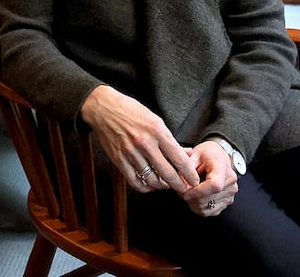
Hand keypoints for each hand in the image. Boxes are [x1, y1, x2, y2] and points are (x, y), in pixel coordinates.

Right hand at [79, 85, 200, 191]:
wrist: (105, 109)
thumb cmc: (132, 112)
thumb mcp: (155, 120)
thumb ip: (170, 139)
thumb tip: (187, 154)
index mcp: (157, 131)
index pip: (179, 158)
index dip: (189, 173)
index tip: (194, 180)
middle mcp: (145, 143)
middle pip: (167, 173)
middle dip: (179, 185)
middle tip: (185, 190)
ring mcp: (131, 153)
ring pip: (151, 180)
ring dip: (162, 186)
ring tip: (166, 184)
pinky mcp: (119, 160)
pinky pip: (135, 181)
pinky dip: (145, 187)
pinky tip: (150, 184)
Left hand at [177, 140, 238, 216]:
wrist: (218, 157)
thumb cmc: (207, 155)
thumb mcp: (194, 154)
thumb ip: (187, 169)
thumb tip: (183, 187)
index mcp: (222, 166)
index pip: (214, 185)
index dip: (198, 192)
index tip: (186, 192)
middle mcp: (230, 180)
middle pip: (208, 198)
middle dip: (191, 197)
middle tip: (182, 190)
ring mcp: (231, 192)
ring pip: (207, 207)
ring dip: (194, 202)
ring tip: (189, 191)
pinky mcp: (227, 201)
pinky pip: (210, 211)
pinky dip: (199, 207)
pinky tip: (196, 197)